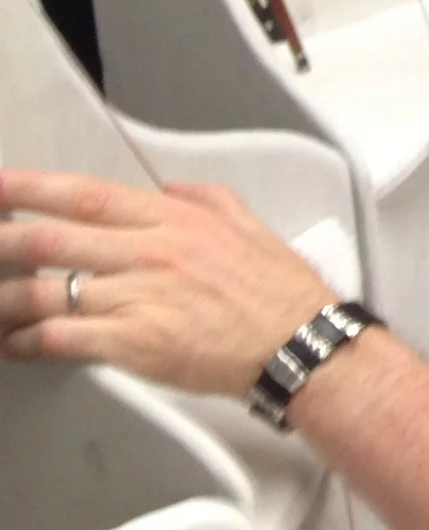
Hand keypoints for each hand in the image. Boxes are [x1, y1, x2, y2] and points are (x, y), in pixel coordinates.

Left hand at [0, 168, 331, 399]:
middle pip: (52, 238)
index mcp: (175, 221)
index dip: (33, 187)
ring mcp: (139, 297)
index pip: (87, 195)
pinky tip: (14, 341)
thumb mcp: (250, 226)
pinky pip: (62, 337)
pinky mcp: (133, 342)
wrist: (298, 344)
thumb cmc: (280, 294)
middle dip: (1, 238)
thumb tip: (172, 188)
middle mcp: (151, 253)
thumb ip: (207, 198)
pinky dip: (27, 339)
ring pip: (47, 291)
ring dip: (5, 297)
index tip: (1, 185)